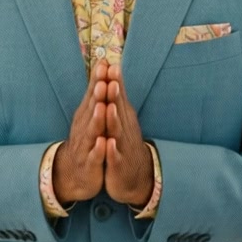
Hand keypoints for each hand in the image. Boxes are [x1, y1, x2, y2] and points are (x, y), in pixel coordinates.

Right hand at [52, 59, 109, 204]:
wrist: (76, 173)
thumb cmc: (88, 138)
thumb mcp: (91, 113)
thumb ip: (96, 90)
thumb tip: (102, 62)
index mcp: (87, 115)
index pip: (93, 94)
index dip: (98, 80)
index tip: (105, 64)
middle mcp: (84, 127)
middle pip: (92, 109)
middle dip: (97, 96)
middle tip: (103, 81)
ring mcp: (86, 145)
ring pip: (92, 131)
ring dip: (97, 120)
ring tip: (102, 108)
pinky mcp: (90, 163)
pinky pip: (94, 156)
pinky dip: (98, 150)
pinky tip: (103, 143)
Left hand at [104, 64, 153, 207]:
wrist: (133, 177)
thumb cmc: (123, 143)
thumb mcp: (121, 119)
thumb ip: (117, 98)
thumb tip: (114, 73)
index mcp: (122, 118)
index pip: (118, 97)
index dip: (115, 82)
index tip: (111, 64)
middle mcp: (124, 129)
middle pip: (119, 110)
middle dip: (115, 95)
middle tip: (112, 79)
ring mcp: (122, 146)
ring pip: (117, 131)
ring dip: (113, 120)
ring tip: (109, 107)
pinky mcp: (118, 164)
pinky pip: (115, 157)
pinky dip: (112, 150)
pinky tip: (109, 144)